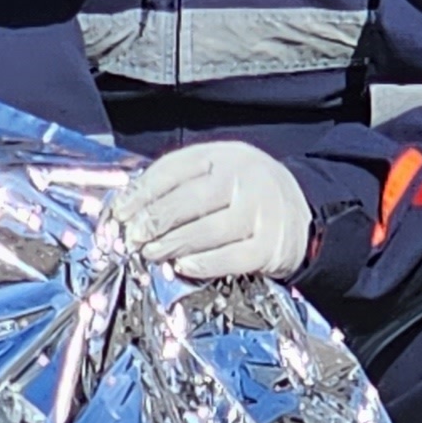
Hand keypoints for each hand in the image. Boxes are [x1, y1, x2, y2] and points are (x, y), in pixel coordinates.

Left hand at [125, 141, 311, 281]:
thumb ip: (178, 184)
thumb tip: (130, 207)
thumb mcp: (216, 173)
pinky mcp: (270, 246)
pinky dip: (203, 264)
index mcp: (224, 155)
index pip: (175, 170)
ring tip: (150, 252)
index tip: (119, 212)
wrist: (302, 214)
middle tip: (132, 237)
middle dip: (154, 220)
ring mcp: (261, 212)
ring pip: (208, 230)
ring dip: (173, 244)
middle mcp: (245, 178)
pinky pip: (231, 258)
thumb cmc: (243, 195)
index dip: (142, 192)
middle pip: (189, 200)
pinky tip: (183, 267)